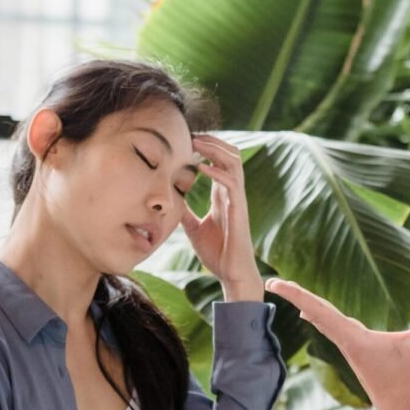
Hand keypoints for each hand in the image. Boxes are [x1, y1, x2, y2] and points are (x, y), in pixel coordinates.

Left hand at [180, 134, 262, 300]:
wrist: (232, 273)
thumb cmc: (217, 253)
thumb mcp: (194, 228)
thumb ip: (186, 213)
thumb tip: (171, 202)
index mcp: (223, 196)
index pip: (219, 162)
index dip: (206, 148)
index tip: (187, 140)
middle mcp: (232, 194)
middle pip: (231, 155)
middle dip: (213, 141)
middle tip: (192, 135)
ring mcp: (237, 200)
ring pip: (234, 163)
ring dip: (216, 149)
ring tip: (197, 144)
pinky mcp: (239, 210)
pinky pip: (231, 183)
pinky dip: (217, 172)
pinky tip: (201, 168)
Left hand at [264, 278, 409, 409]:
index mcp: (354, 338)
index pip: (320, 309)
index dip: (296, 293)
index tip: (273, 283)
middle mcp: (348, 343)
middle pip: (317, 313)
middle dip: (296, 296)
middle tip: (273, 282)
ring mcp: (353, 352)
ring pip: (326, 323)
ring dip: (311, 307)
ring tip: (294, 296)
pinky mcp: (361, 357)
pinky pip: (337, 331)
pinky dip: (326, 319)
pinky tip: (324, 319)